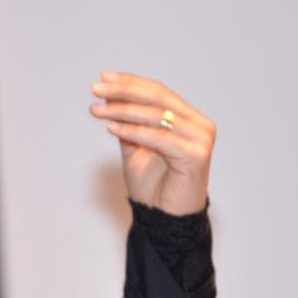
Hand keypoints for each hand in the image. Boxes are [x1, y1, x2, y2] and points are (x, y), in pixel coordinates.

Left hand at [90, 71, 215, 215]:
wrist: (165, 220)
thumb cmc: (153, 188)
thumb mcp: (135, 149)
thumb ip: (128, 125)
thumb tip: (110, 98)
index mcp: (189, 119)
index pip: (159, 92)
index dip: (131, 83)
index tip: (103, 78)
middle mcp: (199, 125)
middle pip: (158, 98)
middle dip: (124, 91)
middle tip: (96, 89)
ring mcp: (201, 139)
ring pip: (157, 116)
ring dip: (122, 110)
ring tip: (97, 110)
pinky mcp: (196, 155)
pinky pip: (159, 138)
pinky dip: (133, 131)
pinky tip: (111, 127)